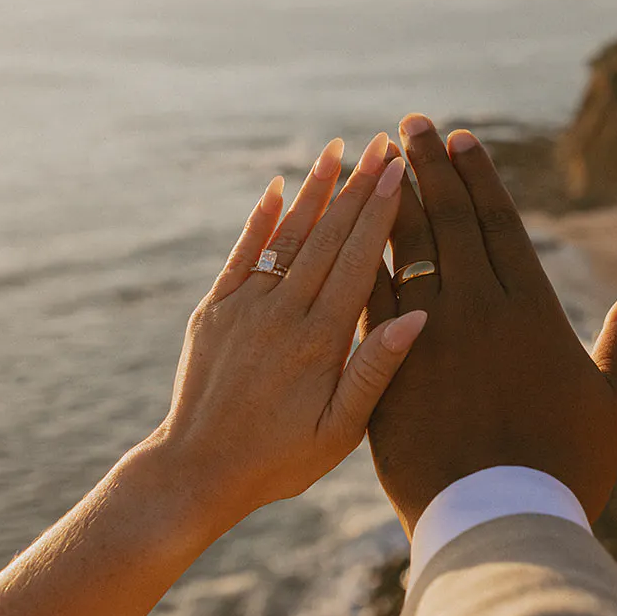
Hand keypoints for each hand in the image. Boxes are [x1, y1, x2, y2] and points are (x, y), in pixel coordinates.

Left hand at [152, 131, 427, 536]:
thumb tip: (418, 315)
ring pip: (286, 235)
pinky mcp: (215, 310)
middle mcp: (282, 313)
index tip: (400, 170)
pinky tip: (275, 187)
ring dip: (313, 190)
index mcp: (319, 340)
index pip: (358, 259)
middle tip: (382, 145)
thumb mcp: (342, 429)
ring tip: (337, 149)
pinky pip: (242, 254)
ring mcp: (244, 307)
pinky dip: (259, 219)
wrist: (197, 471)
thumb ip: (376, 369)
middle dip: (357, 187)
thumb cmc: (281, 459)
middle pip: (327, 236)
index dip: (380, 210)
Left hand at [363, 115, 616, 534]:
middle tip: (410, 125)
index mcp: (530, 310)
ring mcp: (425, 336)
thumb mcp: (612, 400)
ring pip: (402, 249)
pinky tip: (341, 230)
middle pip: (446, 221)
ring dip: (388, 199)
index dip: (478, 178)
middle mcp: (475, 309)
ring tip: (375, 159)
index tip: (460, 139)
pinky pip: (366, 297)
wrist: (498, 523)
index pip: (498, 224)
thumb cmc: (566, 467)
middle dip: (427, 168)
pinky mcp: (385, 367)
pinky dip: (354, 256)